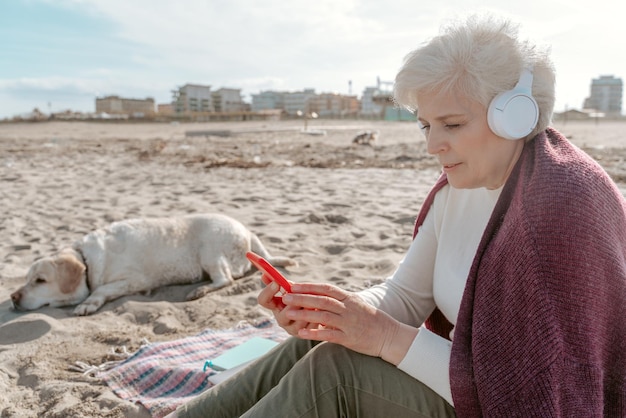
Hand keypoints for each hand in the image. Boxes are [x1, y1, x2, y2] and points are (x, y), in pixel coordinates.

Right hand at [257, 274, 316, 335]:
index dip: (268, 292)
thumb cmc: (301, 299)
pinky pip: (311, 326)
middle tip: (301, 295)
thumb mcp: (292, 290)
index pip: (263, 300)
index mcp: (275, 306)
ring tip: (317, 301)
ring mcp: (292, 329)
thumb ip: (282, 283)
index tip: (276, 282)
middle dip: (294, 304)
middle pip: (283, 315)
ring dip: (308, 310)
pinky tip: (323, 309)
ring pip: (300, 321)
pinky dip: (317, 316)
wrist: (316, 315)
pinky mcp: (305, 334)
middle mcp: (281, 319)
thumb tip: (266, 273)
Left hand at [281, 283, 416, 362]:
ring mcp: (349, 323)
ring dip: (304, 314)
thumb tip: (319, 297)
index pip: (326, 288)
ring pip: (323, 316)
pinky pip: (329, 335)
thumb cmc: (371, 320)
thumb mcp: (356, 305)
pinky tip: (301, 333)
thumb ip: (339, 301)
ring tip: (288, 313)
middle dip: (302, 298)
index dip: (309, 286)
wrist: (389, 336)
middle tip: (285, 296)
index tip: (293, 285)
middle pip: (321, 300)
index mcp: (349, 298)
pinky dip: (314, 333)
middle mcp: (348, 308)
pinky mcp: (349, 338)